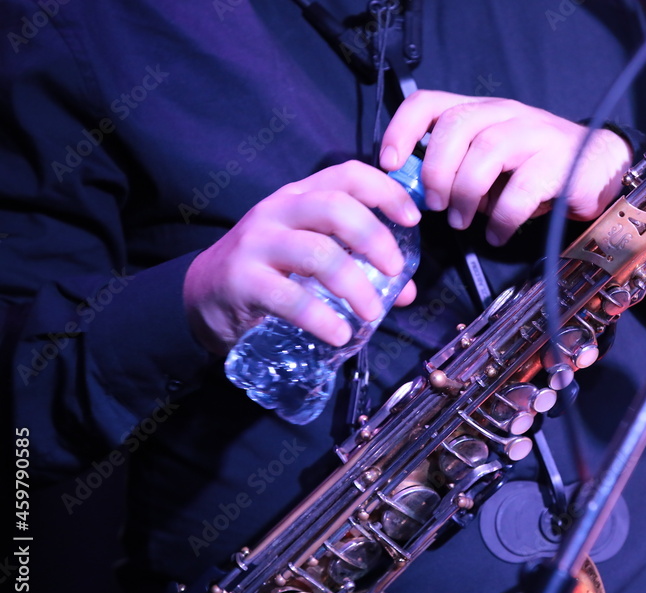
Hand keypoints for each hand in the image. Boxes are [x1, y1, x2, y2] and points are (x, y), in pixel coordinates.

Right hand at [183, 161, 420, 354]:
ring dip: (355, 286)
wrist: (201, 295)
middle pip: (335, 208)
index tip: (413, 218)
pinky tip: (340, 334)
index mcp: (300, 196)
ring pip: (318, 253)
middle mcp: (278, 211)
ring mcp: (257, 244)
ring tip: (372, 313)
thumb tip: (408, 292)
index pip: (348, 174)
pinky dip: (323, 318)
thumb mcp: (311, 257)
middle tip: (395, 272)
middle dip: (375, 239)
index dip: (386, 190)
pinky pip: (291, 298)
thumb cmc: (267, 272)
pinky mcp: (243, 281)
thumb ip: (358, 266)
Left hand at [379, 90, 631, 245]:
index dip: (401, 130)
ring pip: (486, 151)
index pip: (429, 102)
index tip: (389, 165)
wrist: (601, 169)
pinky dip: (501, 219)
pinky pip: (520, 190)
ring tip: (463, 223)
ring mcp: (535, 134)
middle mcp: (506, 114)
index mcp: (482, 112)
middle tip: (436, 206)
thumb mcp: (492, 165)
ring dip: (466, 194)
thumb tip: (424, 198)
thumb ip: (459, 171)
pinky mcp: (558, 164)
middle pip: (457, 126)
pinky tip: (497, 235)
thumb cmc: (537, 171)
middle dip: (436, 170)